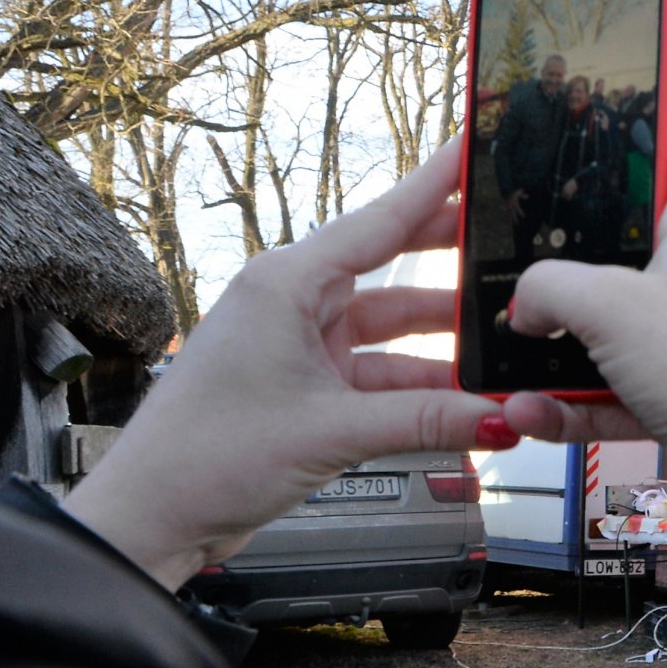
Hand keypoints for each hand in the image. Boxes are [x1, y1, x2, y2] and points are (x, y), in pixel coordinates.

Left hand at [64, 138, 511, 589]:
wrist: (153, 516)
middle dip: (453, 263)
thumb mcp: (332, 432)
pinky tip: (465, 402)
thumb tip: (501, 416)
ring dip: (444, 346)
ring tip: (504, 349)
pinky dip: (420, 390)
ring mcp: (299, 347)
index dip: (435, 187)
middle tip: (513, 247)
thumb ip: (427, 421)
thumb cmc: (204, 456)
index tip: (473, 151)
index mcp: (286, 285)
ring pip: (392, 334)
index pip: (379, 222)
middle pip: (392, 271)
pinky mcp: (305, 389)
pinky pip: (380, 376)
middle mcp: (293, 305)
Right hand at [500, 97, 666, 527]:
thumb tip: (521, 304)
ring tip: (513, 351)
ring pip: (610, 322)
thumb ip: (547, 289)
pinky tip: (529, 412)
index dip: (663, 98)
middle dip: (574, 241)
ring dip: (557, 343)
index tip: (622, 79)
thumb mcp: (607, 304)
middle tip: (523, 234)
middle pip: (635, 231)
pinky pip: (609, 390)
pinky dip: (569, 405)